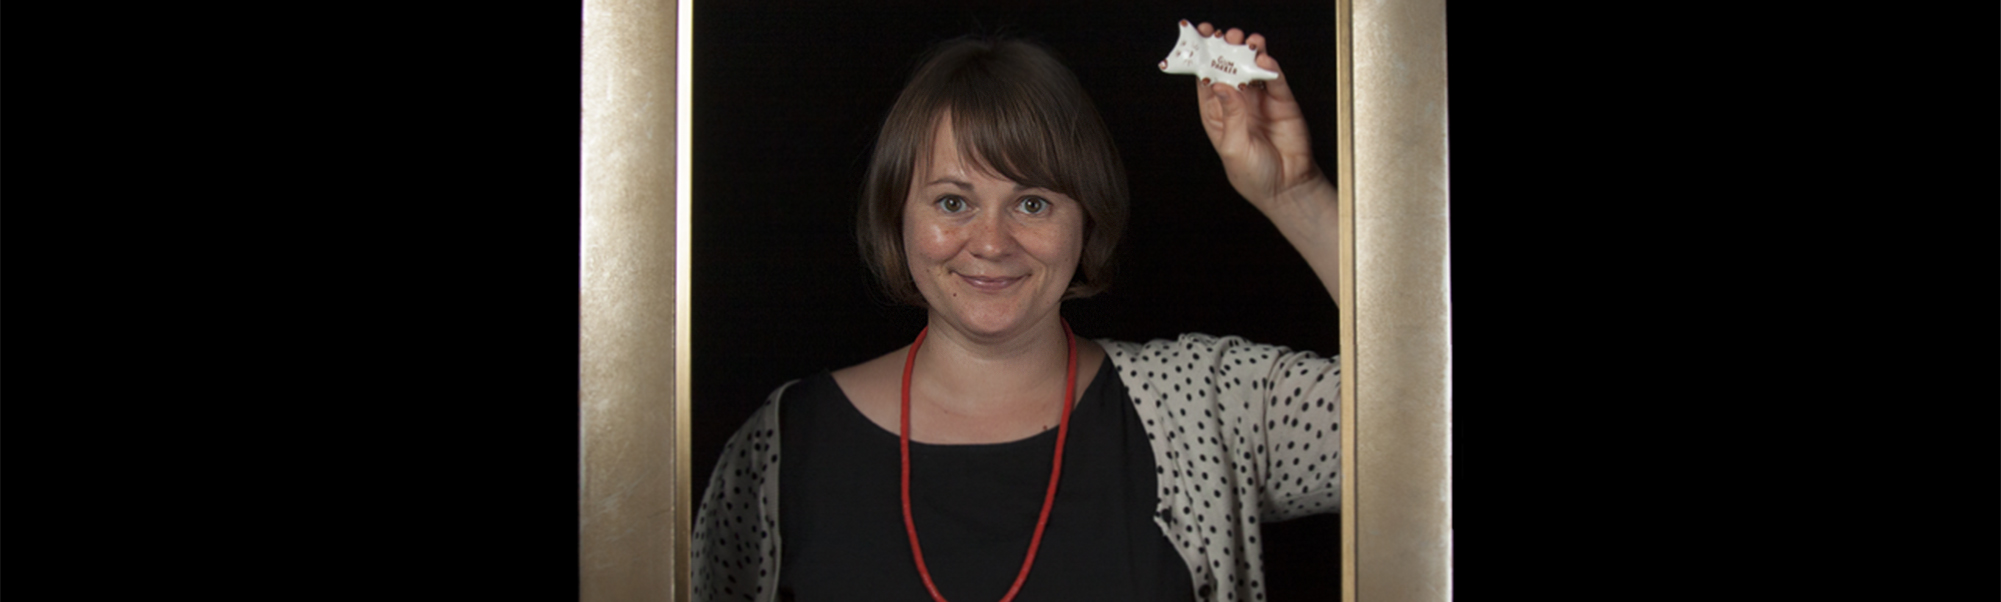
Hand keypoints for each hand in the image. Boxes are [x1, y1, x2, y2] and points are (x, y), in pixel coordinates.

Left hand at [1191, 22, 1330, 212]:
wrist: (1287, 188)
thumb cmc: (1254, 175)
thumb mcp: (1234, 147)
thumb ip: (1230, 115)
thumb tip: (1221, 85)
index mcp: (1217, 115)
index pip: (1207, 80)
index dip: (1203, 59)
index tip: (1201, 39)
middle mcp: (1238, 104)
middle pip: (1229, 68)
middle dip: (1226, 49)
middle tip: (1226, 35)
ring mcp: (1261, 100)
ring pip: (1252, 68)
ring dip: (1249, 52)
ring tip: (1248, 41)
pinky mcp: (1283, 101)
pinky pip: (1276, 79)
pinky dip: (1271, 67)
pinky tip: (1265, 59)